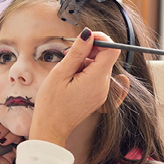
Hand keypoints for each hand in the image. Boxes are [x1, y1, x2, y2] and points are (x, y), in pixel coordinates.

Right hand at [29, 28, 120, 146]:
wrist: (51, 129)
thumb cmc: (51, 104)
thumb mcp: (60, 73)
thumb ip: (76, 52)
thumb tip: (87, 34)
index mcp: (96, 79)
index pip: (112, 49)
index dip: (101, 39)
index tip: (84, 38)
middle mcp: (104, 86)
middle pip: (106, 57)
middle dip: (89, 50)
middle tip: (69, 55)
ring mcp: (102, 92)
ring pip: (100, 66)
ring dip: (86, 61)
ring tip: (67, 69)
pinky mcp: (97, 96)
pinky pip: (97, 76)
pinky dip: (86, 71)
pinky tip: (71, 77)